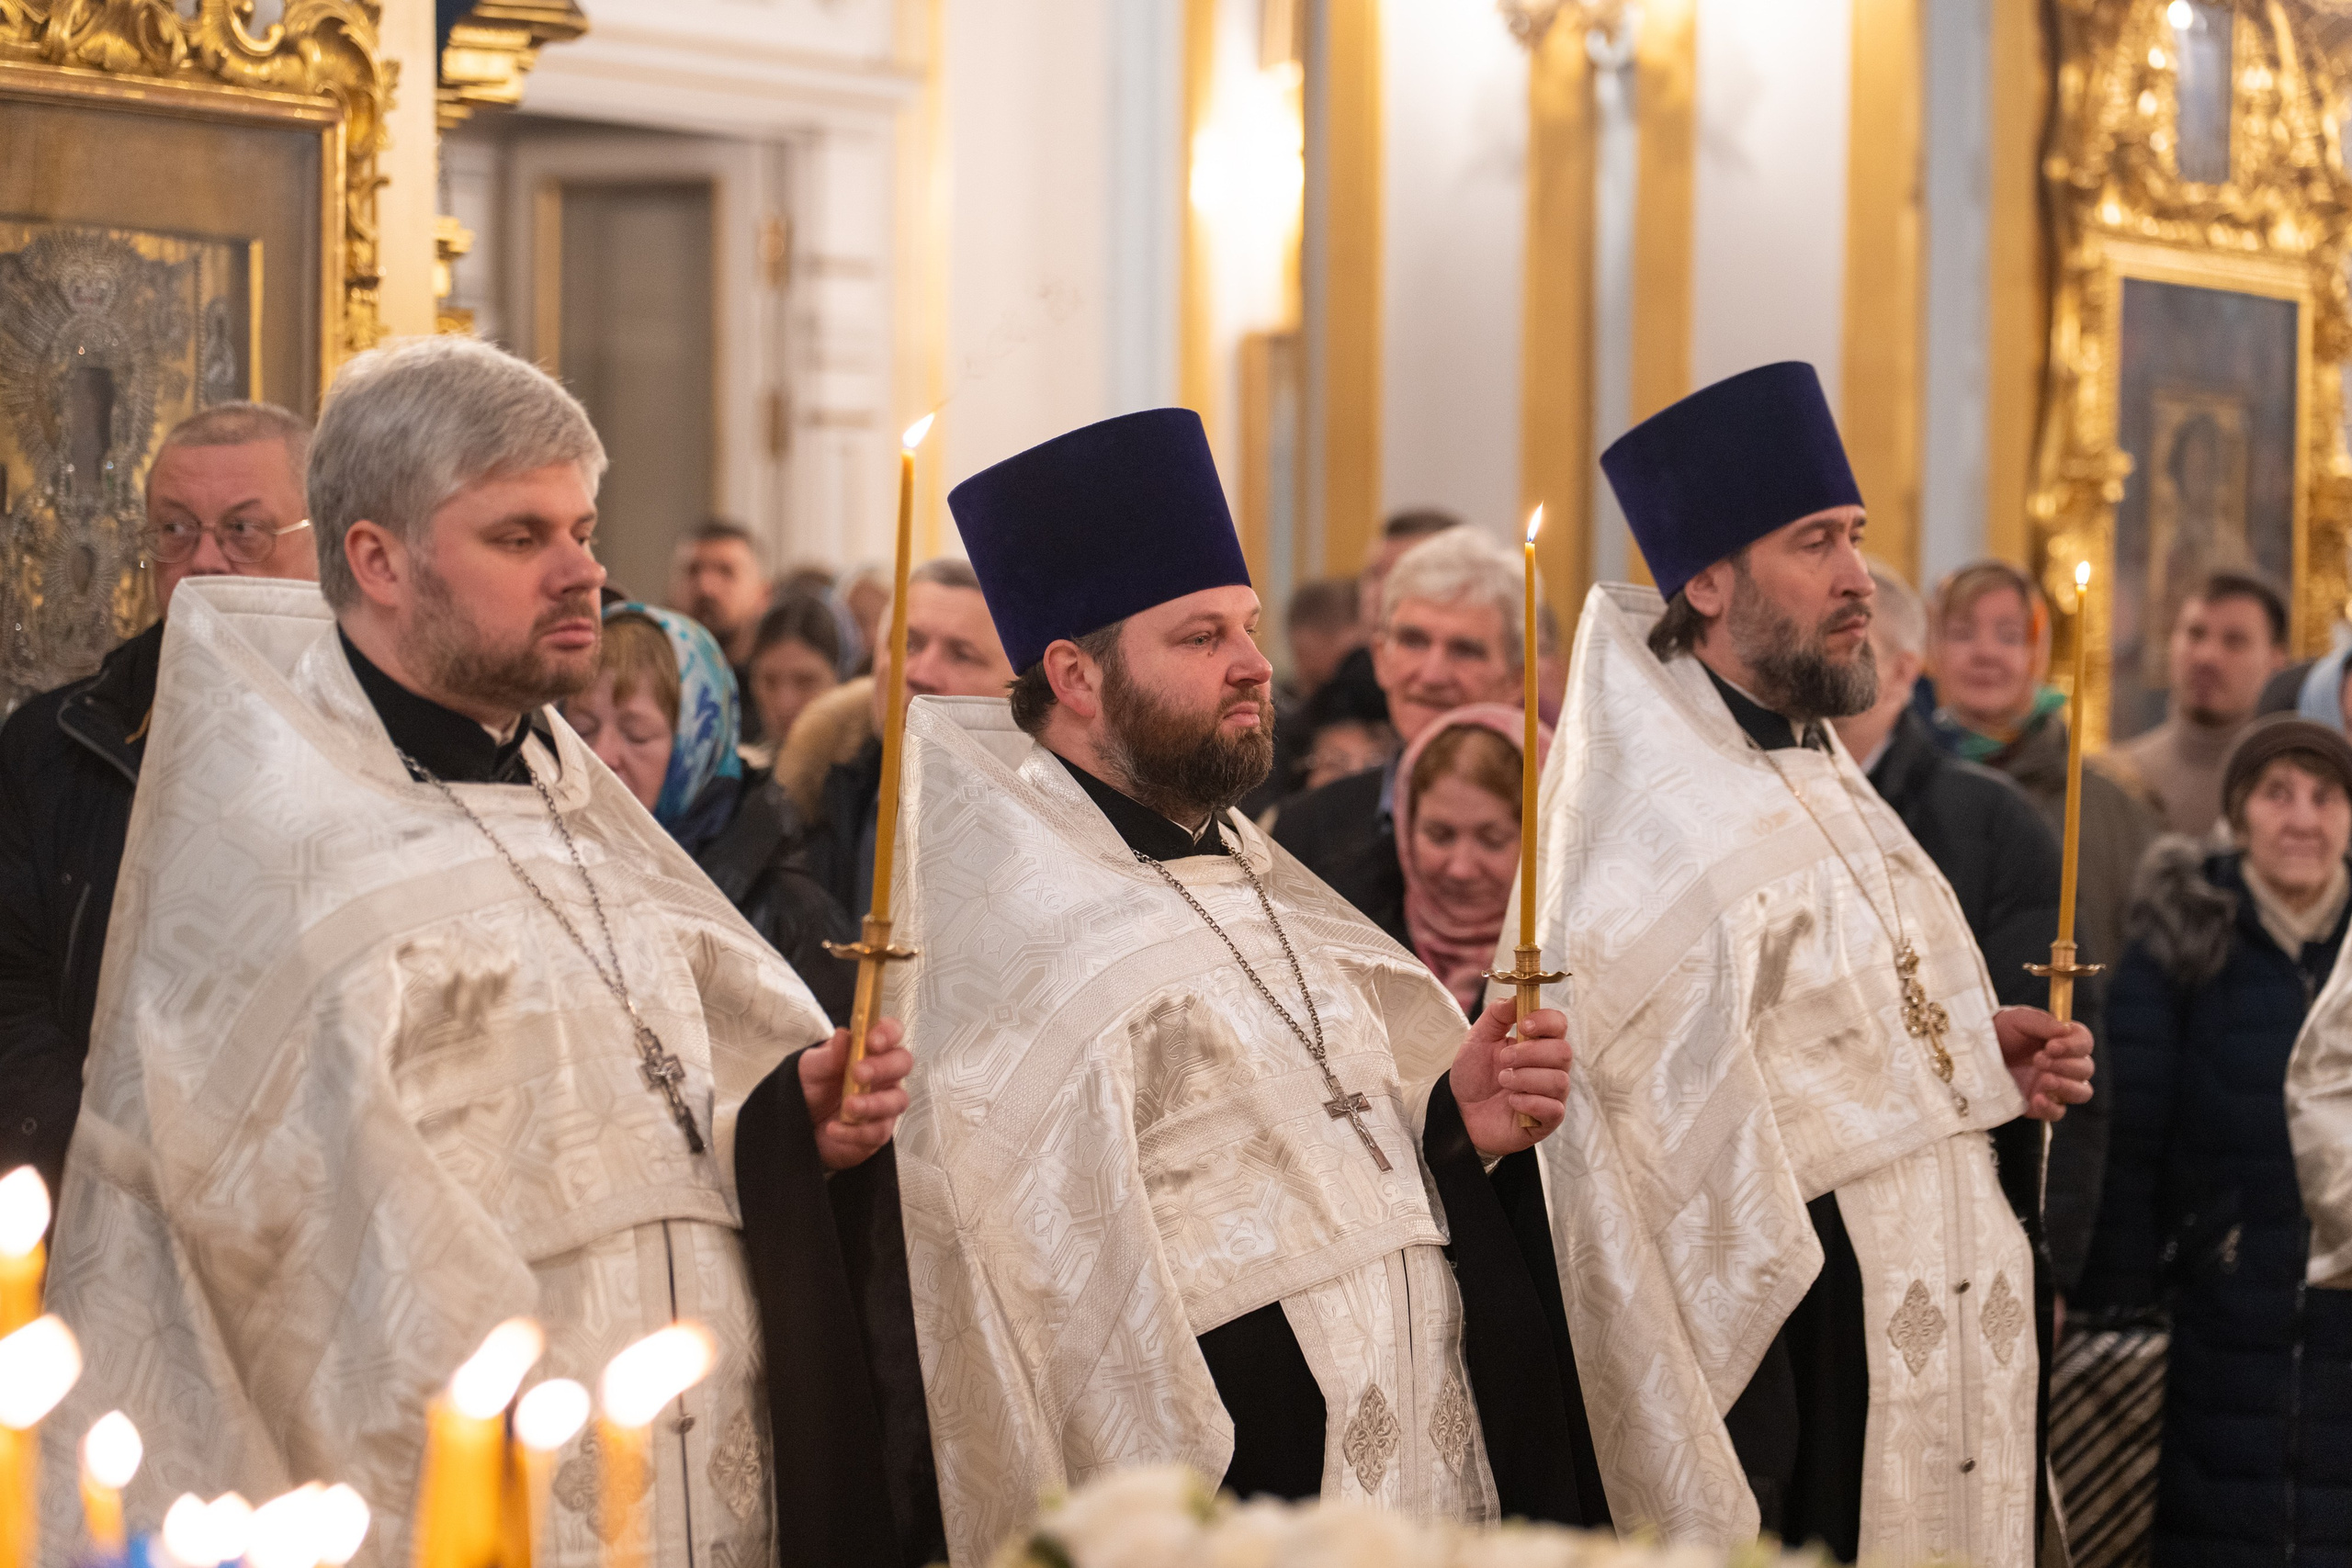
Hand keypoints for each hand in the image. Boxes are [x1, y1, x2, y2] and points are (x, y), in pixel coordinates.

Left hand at [799, 1018, 912, 1170]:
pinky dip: (856, 1131)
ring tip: (847, 1106)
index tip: (872, 1042)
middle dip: (882, 1068)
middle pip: (902, 1063)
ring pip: (897, 1100)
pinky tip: (835, 1128)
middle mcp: (884, 1074)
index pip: (892, 1032)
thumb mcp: (812, 1067)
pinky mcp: (879, 1130)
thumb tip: (843, 1036)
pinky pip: (878, 1132)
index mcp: (871, 1050)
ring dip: (873, 1104)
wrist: (801, 1120)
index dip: (888, 1034)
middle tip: (858, 1073)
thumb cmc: (813, 1086)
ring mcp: (885, 1102)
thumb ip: (830, 1054)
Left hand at [1449, 998, 1570, 1157]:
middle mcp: (1550, 1067)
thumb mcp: (1478, 1039)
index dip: (1545, 1022)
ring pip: (1559, 1080)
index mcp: (1537, 1043)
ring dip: (1525, 1078)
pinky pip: (1553, 1109)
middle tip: (1504, 1059)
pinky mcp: (1547, 1119)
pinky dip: (1529, 1102)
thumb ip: (1497, 1015)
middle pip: (1563, 1052)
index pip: (1559, 1024)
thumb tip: (1517, 997)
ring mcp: (1551, 1094)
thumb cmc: (1475, 1075)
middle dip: (1530, 1053)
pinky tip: (1512, 1101)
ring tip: (1503, 1081)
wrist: (1461, 1112)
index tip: (1523, 1025)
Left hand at [1992, 1006, 2093, 1121]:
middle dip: (2065, 1064)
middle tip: (2038, 1059)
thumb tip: (2064, 1030)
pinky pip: (2058, 1112)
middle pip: (2085, 1068)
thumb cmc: (1999, 1031)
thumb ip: (2041, 1022)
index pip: (2084, 1043)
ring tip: (2045, 1079)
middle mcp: (2064, 1064)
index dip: (2074, 1046)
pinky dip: (2051, 1107)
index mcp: (2063, 1041)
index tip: (2052, 1046)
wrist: (1974, 1053)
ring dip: (2067, 1086)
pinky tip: (2037, 1098)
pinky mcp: (2040, 1105)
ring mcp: (2054, 1086)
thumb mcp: (2017, 1019)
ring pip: (2081, 1092)